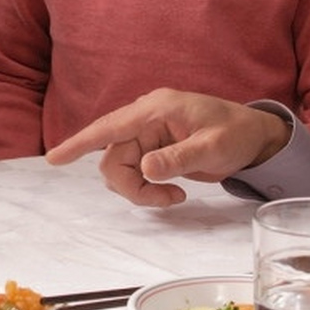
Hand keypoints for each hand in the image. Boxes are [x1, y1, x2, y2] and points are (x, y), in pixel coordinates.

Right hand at [43, 89, 290, 206]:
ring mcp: (147, 135)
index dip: (80, 142)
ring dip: (139, 190)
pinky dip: (145, 188)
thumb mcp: (213, 147)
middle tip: (167, 200)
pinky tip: (170, 191)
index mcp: (156, 109)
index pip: (110, 126)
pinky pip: (132, 172)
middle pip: (113, 158)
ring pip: (120, 169)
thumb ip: (179, 158)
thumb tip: (145, 168)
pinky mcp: (151, 150)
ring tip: (174, 196)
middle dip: (131, 186)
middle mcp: (145, 119)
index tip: (54, 159)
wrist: (254, 137)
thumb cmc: (237, 135)